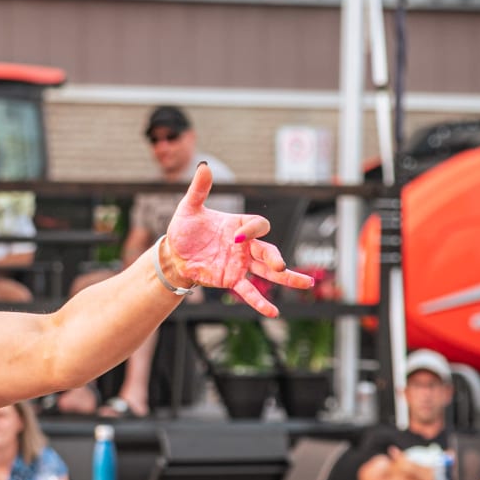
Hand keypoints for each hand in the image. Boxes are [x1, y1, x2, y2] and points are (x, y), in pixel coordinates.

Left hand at [165, 164, 313, 317]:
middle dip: (275, 257)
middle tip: (279, 265)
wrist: (173, 254)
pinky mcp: (232, 280)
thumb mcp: (189, 208)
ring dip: (286, 277)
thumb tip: (203, 166)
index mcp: (240, 225)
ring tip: (306, 284)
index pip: (258, 225)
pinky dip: (260, 302)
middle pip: (269, 250)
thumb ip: (199, 189)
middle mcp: (246, 245)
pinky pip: (249, 291)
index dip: (251, 231)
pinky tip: (273, 313)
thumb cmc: (184, 229)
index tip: (236, 238)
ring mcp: (241, 264)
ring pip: (268, 272)